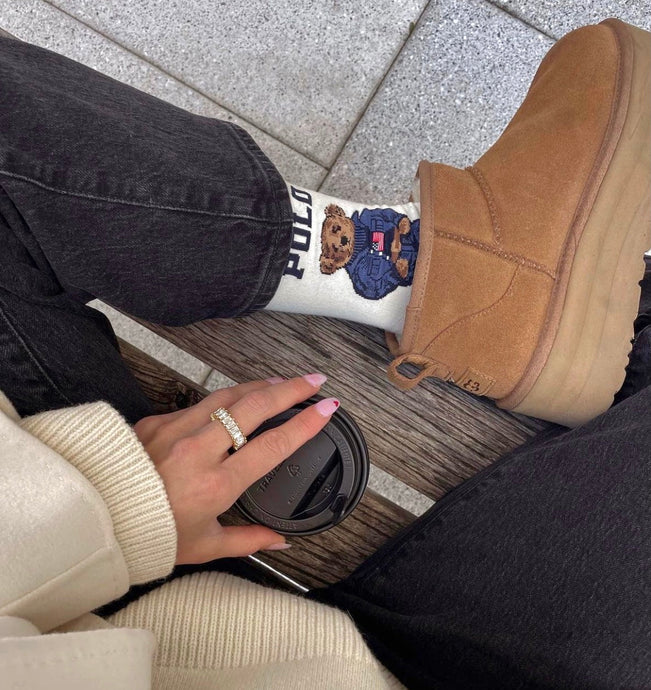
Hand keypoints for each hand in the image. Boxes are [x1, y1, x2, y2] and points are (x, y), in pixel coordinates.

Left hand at [134, 374, 337, 564]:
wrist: (96, 517)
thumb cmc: (149, 535)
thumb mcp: (204, 547)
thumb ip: (249, 541)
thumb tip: (281, 543)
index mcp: (216, 484)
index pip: (272, 446)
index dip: (305, 425)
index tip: (327, 409)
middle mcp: (199, 451)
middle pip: (255, 407)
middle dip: (290, 389)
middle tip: (315, 380)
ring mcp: (176, 430)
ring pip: (228, 395)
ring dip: (260, 385)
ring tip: (283, 382)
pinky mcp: (157, 421)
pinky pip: (199, 404)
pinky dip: (224, 398)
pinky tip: (237, 398)